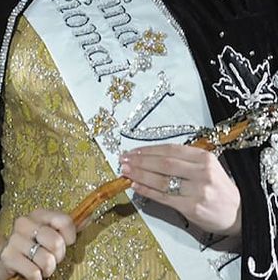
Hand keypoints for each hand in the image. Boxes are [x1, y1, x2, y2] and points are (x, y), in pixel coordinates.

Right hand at [0, 210, 75, 279]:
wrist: (6, 258)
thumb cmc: (35, 246)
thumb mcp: (52, 234)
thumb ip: (68, 227)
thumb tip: (89, 217)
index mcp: (38, 215)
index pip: (64, 221)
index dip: (69, 237)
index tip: (65, 243)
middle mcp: (24, 223)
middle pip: (56, 242)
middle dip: (57, 256)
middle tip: (50, 257)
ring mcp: (14, 239)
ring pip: (46, 259)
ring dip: (47, 269)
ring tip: (40, 265)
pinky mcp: (7, 256)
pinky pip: (34, 272)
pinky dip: (37, 277)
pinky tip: (31, 272)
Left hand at [120, 144, 240, 235]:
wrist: (240, 214)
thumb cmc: (218, 189)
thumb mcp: (207, 168)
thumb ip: (182, 161)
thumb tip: (147, 157)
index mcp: (204, 158)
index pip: (170, 150)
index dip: (147, 149)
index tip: (131, 151)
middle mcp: (202, 172)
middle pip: (164, 163)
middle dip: (140, 161)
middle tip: (123, 160)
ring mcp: (197, 190)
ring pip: (162, 180)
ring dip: (139, 175)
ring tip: (125, 171)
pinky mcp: (192, 207)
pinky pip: (164, 197)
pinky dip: (146, 191)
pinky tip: (135, 186)